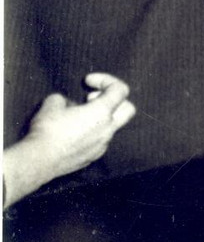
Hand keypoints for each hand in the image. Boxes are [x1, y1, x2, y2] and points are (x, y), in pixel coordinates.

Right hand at [4, 73, 135, 206]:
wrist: (38, 162)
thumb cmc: (48, 130)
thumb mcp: (54, 102)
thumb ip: (67, 98)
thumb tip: (70, 105)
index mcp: (102, 113)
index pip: (120, 89)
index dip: (106, 79)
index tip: (87, 82)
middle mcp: (107, 130)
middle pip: (128, 109)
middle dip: (114, 100)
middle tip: (91, 99)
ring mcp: (101, 146)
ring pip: (111, 127)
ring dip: (100, 117)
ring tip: (77, 116)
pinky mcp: (92, 158)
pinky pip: (99, 140)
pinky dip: (92, 132)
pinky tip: (73, 133)